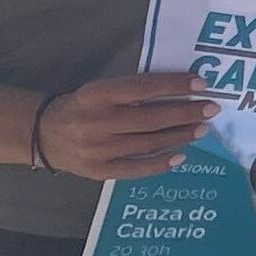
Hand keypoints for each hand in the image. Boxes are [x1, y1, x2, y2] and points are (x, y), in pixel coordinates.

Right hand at [33, 71, 216, 179]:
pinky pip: (136, 168)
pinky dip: (160, 163)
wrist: (43, 134)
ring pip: (147, 143)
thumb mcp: (99, 91)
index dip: (173, 85)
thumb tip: (177, 93)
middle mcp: (96, 122)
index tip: (201, 83)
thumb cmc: (81, 107)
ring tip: (202, 128)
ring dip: (179, 136)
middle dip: (185, 113)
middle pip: (149, 118)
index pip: (142, 88)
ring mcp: (97, 149)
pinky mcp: (99, 171)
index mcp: (95, 95)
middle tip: (212, 108)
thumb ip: (130, 92)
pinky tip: (181, 155)